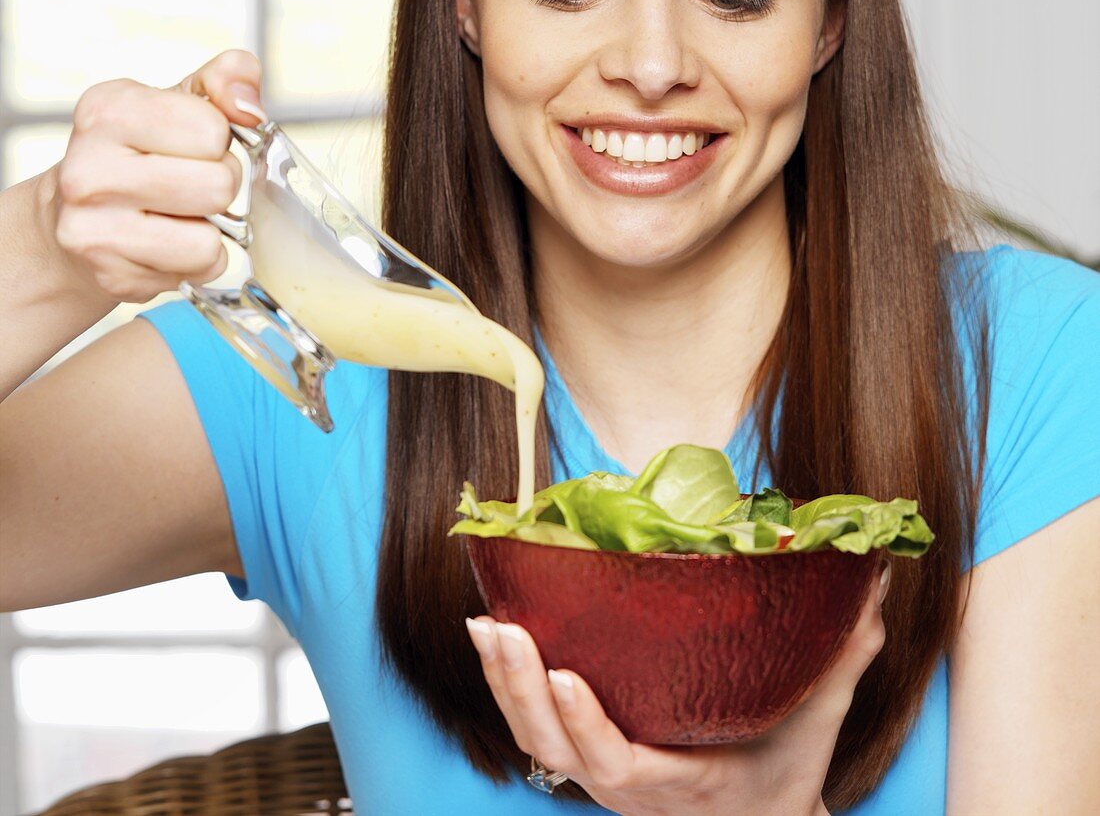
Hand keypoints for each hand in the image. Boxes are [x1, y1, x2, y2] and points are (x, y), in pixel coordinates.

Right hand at [51, 49, 264, 303]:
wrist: (69, 221)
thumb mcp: (177, 103)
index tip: (189, 145)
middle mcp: (88, 169)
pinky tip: (167, 245)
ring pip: (209, 238)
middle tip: (189, 185)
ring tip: (178, 216)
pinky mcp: (111, 277)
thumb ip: (225, 81)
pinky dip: (198, 262)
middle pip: (219, 185)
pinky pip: (199, 270)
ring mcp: (93, 228)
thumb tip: (249, 105)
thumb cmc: (139, 155)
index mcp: (107, 111)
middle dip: (219, 186)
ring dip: (210, 230)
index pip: (213, 129)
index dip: (216, 140)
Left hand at [466, 560, 889, 815]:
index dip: (588, 726)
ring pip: (536, 741)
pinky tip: (491, 639)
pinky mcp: (587, 757)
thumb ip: (843, 658)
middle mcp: (630, 788)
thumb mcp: (816, 726)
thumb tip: (874, 582)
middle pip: (558, 750)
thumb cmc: (783, 774)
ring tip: (485, 624)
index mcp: (682, 784)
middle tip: (503, 629)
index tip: (564, 674)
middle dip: (523, 692)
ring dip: (503, 686)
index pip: (622, 764)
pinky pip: (535, 730)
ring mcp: (602, 776)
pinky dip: (507, 689)